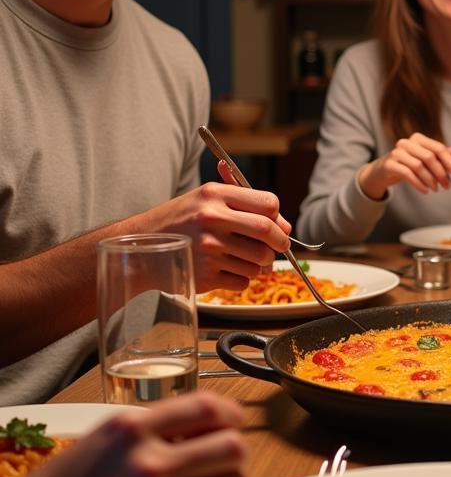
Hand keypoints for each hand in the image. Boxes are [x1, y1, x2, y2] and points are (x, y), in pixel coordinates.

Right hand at [132, 166, 291, 292]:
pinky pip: (244, 281)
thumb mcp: (205, 199)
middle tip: (277, 247)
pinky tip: (226, 270)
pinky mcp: (206, 274)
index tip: (278, 226)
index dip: (279, 217)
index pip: (268, 203)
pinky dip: (242, 279)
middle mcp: (212, 219)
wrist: (140, 247)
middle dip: (280, 243)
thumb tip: (284, 224)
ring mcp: (209, 249)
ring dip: (259, 264)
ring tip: (243, 258)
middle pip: (268, 232)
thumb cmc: (181, 221)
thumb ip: (244, 206)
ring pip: (259, 261)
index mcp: (215, 195)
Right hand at [358, 133, 450, 200]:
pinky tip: (425, 191)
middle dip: (441, 173)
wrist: (382, 172)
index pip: (438, 148)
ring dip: (430, 180)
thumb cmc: (406, 164)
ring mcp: (396, 152)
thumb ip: (440, 156)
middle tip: (447, 186)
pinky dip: (419, 184)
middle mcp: (406, 142)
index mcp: (418, 138)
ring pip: (419, 166)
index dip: (450, 162)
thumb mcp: (424, 160)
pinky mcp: (389, 164)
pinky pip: (407, 174)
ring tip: (435, 189)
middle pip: (429, 157)